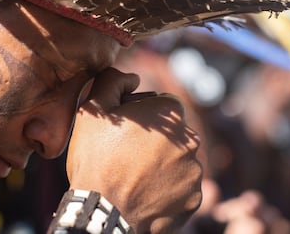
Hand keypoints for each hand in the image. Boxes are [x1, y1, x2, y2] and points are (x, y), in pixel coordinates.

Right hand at [66, 68, 202, 232]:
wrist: (102, 212)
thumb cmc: (97, 158)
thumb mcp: (94, 109)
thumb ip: (113, 81)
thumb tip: (133, 77)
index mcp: (172, 112)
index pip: (163, 104)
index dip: (144, 114)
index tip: (129, 131)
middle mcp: (191, 139)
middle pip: (173, 133)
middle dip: (156, 140)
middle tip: (129, 156)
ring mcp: (194, 171)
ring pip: (178, 160)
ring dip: (163, 165)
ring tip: (136, 177)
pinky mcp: (194, 198)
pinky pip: (182, 187)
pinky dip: (168, 189)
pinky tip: (147, 193)